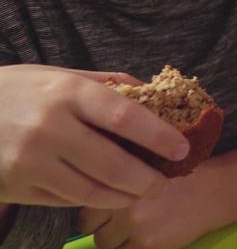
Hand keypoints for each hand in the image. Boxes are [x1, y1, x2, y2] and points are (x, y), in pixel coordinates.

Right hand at [0, 65, 187, 209]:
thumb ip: (107, 85)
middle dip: (147, 179)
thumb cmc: (20, 90)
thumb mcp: (61, 75)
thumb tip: (154, 93)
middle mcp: (49, 128)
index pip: (124, 116)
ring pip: (90, 190)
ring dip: (124, 196)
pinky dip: (92, 199)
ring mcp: (29, 161)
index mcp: (66, 92)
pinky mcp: (16, 186)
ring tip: (142, 194)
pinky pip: (65, 199)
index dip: (159, 135)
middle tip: (165, 184)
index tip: (182, 148)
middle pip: (112, 163)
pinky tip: (108, 195)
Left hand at [78, 171, 217, 248]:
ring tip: (134, 232)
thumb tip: (92, 195)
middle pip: (92, 229)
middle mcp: (123, 205)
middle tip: (119, 224)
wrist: (216, 191)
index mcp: (119, 182)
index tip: (103, 213)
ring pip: (106, 245)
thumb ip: (120, 180)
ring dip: (116, 242)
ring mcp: (135, 228)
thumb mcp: (148, 166)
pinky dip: (133, 248)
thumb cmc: (183, 176)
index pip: (85, 209)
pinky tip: (147, 239)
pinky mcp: (150, 245)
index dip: (94, 212)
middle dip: (103, 228)